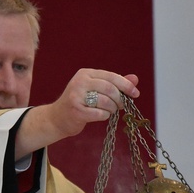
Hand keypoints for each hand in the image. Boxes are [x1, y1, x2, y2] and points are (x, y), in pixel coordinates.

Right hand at [15, 69, 138, 157]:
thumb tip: (135, 79)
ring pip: (106, 101)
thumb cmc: (80, 103)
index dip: (126, 85)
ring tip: (109, 111)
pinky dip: (105, 116)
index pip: (111, 76)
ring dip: (112, 109)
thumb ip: (115, 84)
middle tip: (121, 106)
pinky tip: (100, 116)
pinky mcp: (76, 110)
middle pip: (109, 88)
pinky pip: (100, 114)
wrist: (57, 118)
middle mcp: (80, 82)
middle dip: (119, 99)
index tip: (135, 93)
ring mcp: (76, 96)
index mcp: (86, 74)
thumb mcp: (96, 90)